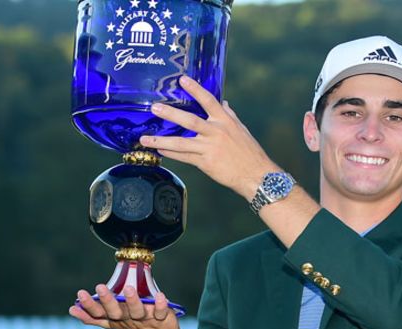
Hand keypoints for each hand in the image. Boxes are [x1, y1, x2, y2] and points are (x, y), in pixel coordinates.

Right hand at [68, 284, 185, 328]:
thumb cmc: (133, 325)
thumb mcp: (112, 321)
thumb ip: (93, 316)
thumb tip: (72, 309)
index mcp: (115, 318)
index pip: (99, 313)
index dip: (89, 306)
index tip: (79, 294)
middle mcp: (128, 319)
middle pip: (116, 312)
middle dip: (107, 301)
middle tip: (99, 288)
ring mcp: (144, 319)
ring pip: (137, 311)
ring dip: (132, 301)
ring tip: (128, 289)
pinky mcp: (161, 318)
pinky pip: (160, 312)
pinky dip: (160, 305)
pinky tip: (160, 296)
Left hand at [141, 76, 277, 199]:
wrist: (256, 175)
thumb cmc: (250, 152)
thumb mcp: (241, 129)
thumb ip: (229, 115)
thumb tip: (224, 103)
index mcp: (225, 120)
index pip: (208, 100)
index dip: (195, 89)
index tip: (182, 80)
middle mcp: (216, 131)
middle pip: (189, 120)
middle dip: (170, 113)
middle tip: (154, 108)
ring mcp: (210, 147)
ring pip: (181, 142)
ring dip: (161, 140)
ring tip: (145, 138)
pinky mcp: (206, 162)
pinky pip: (184, 157)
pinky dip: (171, 154)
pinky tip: (160, 151)